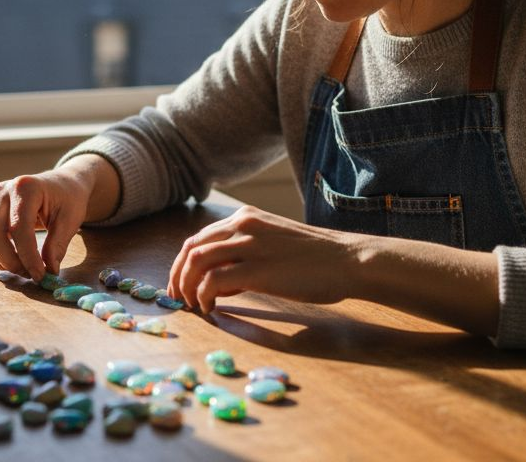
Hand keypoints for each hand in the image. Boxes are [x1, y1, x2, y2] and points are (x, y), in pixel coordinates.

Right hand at [0, 169, 88, 279]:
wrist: (62, 185)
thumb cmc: (68, 199)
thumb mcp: (70, 220)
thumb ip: (58, 245)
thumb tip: (49, 271)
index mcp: (26, 188)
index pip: (19, 228)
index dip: (28, 256)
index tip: (40, 275)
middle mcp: (3, 191)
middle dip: (9, 261)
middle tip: (30, 275)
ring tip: (22, 269)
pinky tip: (10, 262)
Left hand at [166, 205, 358, 313]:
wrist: (348, 261)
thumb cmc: (316, 259)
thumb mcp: (274, 242)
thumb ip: (245, 252)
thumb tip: (218, 281)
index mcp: (246, 217)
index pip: (198, 238)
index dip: (181, 264)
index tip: (180, 284)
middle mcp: (242, 225)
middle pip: (190, 248)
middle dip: (177, 276)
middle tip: (177, 299)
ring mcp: (249, 245)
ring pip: (196, 262)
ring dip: (187, 287)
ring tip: (193, 306)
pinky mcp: (256, 269)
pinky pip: (213, 281)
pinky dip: (203, 296)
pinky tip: (210, 308)